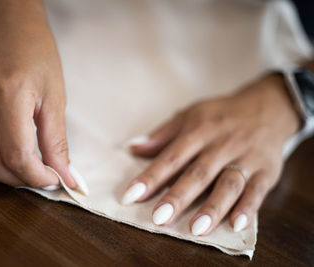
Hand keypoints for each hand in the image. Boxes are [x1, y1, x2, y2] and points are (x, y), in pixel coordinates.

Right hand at [0, 0, 76, 188]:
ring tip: (12, 168)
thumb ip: (57, 140)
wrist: (8, 23)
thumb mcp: (55, 95)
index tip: (51, 179)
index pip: (17, 155)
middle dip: (16, 179)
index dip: (36, 177)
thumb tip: (65, 176)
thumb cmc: (36, 54)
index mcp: (10, 94)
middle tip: (34, 174)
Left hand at [122, 74, 298, 233]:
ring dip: (212, 207)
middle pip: (198, 173)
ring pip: (228, 184)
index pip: (171, 157)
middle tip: (159, 218)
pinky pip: (257, 191)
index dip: (150, 177)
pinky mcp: (266, 171)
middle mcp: (221, 145)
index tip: (130, 196)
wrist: (266, 108)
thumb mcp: (190, 115)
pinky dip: (248, 208)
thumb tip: (132, 147)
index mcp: (199, 131)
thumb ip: (162, 135)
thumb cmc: (220, 116)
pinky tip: (236, 225)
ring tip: (195, 229)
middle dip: (178, 196)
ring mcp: (246, 158)